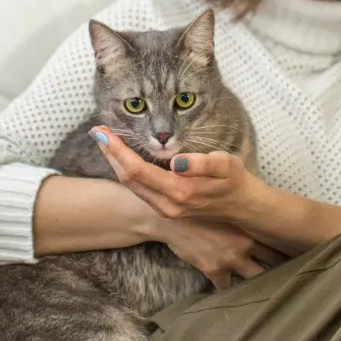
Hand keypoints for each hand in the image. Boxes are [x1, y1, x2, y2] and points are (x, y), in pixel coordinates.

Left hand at [90, 128, 252, 221]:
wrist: (242, 206)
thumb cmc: (234, 180)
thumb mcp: (225, 165)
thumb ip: (202, 163)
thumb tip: (176, 162)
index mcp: (180, 191)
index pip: (138, 170)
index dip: (118, 150)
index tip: (103, 132)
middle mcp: (168, 205)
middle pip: (128, 179)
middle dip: (110, 153)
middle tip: (98, 130)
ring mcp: (166, 210)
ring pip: (130, 186)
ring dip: (116, 162)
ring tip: (106, 140)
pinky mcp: (166, 209)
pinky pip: (139, 189)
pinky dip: (126, 171)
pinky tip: (122, 157)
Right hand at [159, 212, 284, 289]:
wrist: (173, 220)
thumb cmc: (201, 210)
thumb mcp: (226, 209)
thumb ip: (244, 219)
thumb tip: (262, 222)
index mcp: (250, 229)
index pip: (277, 244)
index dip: (288, 252)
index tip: (297, 257)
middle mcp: (244, 246)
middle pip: (272, 264)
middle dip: (280, 270)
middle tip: (290, 277)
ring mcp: (229, 261)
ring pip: (254, 280)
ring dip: (260, 283)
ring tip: (270, 291)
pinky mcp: (214, 272)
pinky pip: (227, 288)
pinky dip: (231, 291)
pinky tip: (237, 295)